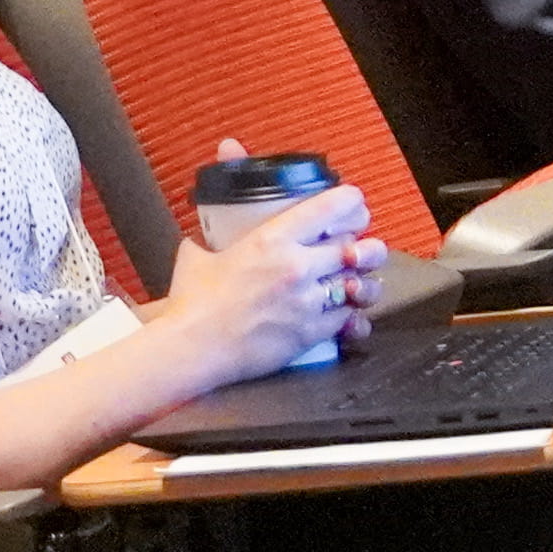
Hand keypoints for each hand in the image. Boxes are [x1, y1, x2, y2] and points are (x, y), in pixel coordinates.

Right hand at [157, 161, 376, 385]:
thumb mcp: (196, 256)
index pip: (327, 209)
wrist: (193, 349)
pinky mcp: (312, 332)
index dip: (350, 202)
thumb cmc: (191, 303)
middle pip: (353, 245)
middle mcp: (297, 267)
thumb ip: (208, 239)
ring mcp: (308, 301)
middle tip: (354, 246)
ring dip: (361, 281)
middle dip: (360, 244)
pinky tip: (344, 312)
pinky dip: (351, 314)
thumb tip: (203, 234)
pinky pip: (350, 318)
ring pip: (360, 283)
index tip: (354, 202)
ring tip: (353, 281)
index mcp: (271, 240)